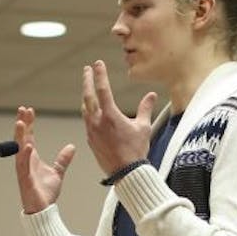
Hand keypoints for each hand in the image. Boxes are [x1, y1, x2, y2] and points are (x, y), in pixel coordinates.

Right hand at [14, 106, 75, 213]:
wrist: (44, 210)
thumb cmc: (46, 193)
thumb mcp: (58, 172)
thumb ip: (62, 159)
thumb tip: (71, 147)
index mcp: (32, 158)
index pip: (28, 136)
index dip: (28, 123)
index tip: (29, 110)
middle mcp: (25, 161)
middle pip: (21, 138)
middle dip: (22, 124)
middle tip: (22, 109)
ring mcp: (23, 169)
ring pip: (19, 149)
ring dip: (19, 136)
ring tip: (21, 122)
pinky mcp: (25, 179)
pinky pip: (23, 165)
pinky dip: (25, 155)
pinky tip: (28, 145)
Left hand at [81, 60, 156, 174]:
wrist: (126, 172)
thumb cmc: (136, 151)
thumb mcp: (144, 127)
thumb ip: (145, 108)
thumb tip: (151, 95)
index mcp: (110, 115)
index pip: (103, 89)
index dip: (100, 74)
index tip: (98, 63)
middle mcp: (97, 121)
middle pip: (88, 96)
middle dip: (87, 80)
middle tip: (87, 70)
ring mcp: (91, 131)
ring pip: (85, 109)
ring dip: (86, 97)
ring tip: (88, 90)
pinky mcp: (90, 140)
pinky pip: (87, 122)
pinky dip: (88, 113)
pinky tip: (91, 112)